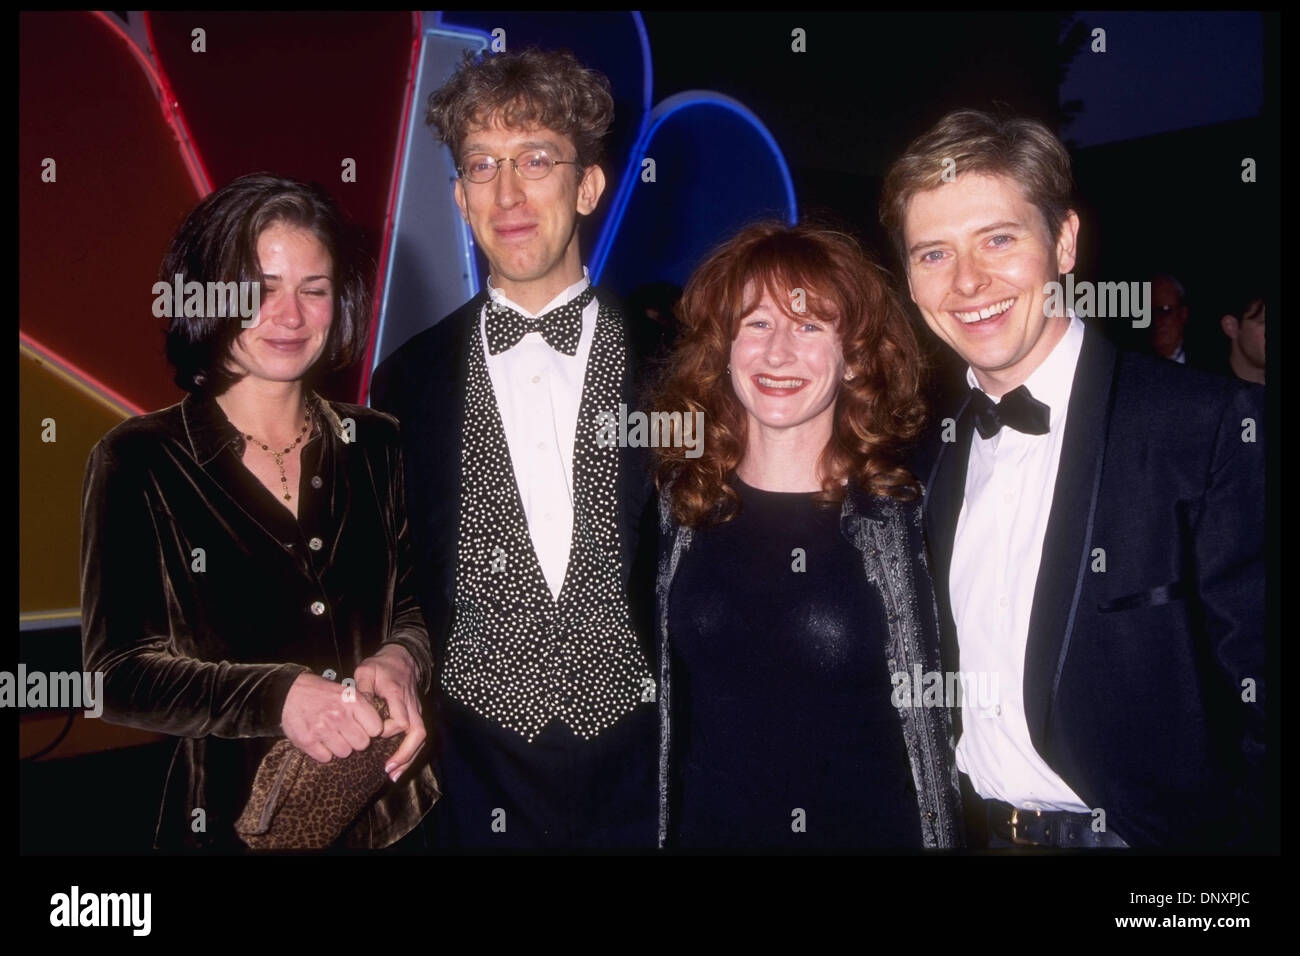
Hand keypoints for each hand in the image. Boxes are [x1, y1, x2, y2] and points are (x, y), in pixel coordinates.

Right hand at [281, 672, 383, 763]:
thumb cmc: (321, 693)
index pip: (376, 729)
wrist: (290, 692)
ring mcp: (322, 729)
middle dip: (356, 740)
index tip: (364, 727)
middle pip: (362, 744)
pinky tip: (320, 740)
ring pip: (345, 753)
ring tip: (332, 736)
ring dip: (340, 747)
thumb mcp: (346, 691)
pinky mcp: (307, 741)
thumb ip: (362, 706)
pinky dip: (323, 752)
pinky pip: (325, 758)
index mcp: (352, 701)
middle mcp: (339, 715)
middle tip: (347, 733)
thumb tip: (379, 725)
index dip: (371, 730)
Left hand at [354, 644, 426, 781]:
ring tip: (394, 775)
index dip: (386, 731)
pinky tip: (399, 767)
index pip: (400, 720)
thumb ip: (362, 690)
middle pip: (417, 733)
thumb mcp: (366, 671)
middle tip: (389, 770)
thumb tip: (357, 712)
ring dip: (409, 758)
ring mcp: (417, 711)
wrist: (402, 658)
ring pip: (421, 738)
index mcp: (398, 694)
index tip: (372, 735)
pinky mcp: (416, 715)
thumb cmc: (381, 665)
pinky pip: (418, 737)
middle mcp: (412, 705)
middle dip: (405, 754)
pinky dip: (410, 753)